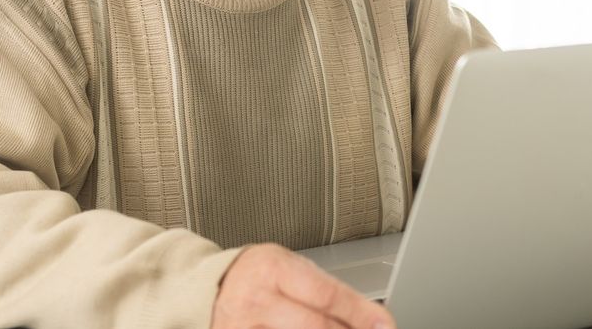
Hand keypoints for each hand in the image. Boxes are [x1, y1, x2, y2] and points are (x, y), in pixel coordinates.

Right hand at [212, 243, 395, 328]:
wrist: (207, 289)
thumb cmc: (257, 276)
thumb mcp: (290, 269)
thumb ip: (324, 290)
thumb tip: (370, 316)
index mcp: (272, 269)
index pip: (327, 294)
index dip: (361, 313)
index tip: (384, 325)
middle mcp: (255, 300)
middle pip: (314, 327)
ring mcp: (242, 328)